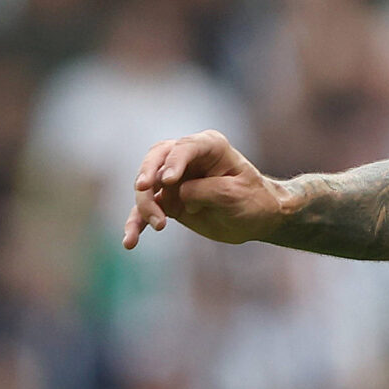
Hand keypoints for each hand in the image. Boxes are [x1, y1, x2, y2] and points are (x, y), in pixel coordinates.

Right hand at [122, 131, 285, 249]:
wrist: (259, 217)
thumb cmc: (253, 200)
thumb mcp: (234, 195)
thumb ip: (204, 191)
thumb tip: (176, 194)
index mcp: (209, 146)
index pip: (185, 148)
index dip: (172, 162)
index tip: (166, 180)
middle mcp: (187, 158)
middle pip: (156, 160)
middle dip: (147, 175)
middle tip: (143, 189)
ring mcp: (174, 179)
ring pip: (147, 187)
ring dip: (145, 205)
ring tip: (159, 225)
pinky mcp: (168, 201)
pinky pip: (146, 210)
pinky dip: (136, 224)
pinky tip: (130, 242)